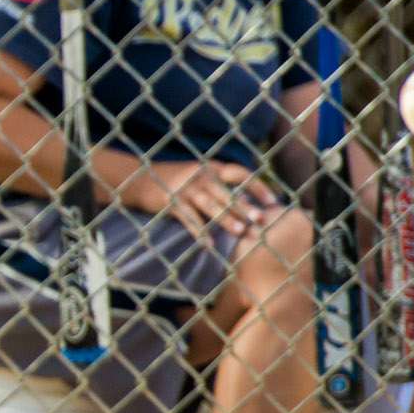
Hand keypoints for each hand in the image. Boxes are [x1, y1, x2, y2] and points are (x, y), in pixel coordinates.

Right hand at [126, 161, 277, 242]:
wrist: (140, 177)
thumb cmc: (176, 180)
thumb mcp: (200, 174)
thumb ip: (220, 183)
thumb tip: (247, 200)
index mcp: (212, 168)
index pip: (241, 174)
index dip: (257, 187)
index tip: (273, 201)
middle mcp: (201, 176)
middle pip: (227, 193)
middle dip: (244, 207)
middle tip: (260, 220)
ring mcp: (186, 189)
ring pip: (210, 206)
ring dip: (226, 220)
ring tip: (240, 232)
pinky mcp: (172, 202)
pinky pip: (189, 219)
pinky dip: (199, 232)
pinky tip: (210, 244)